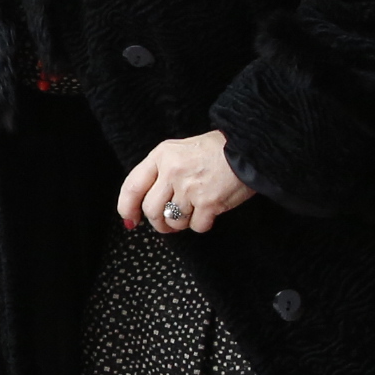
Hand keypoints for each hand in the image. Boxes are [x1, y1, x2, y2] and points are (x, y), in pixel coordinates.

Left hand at [117, 131, 250, 233]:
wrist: (248, 148)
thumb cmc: (216, 150)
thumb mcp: (180, 150)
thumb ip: (160, 172)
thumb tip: (141, 204)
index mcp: (162, 156)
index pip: (133, 186)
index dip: (127, 207)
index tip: (130, 219)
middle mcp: (172, 171)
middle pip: (151, 210)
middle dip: (158, 222)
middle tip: (168, 223)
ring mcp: (190, 188)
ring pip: (173, 221)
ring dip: (181, 223)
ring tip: (193, 210)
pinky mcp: (209, 203)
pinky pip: (196, 226)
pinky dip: (203, 223)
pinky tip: (210, 210)